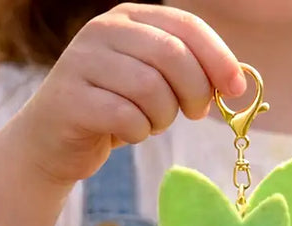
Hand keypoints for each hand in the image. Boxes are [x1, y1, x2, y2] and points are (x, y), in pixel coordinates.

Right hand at [11, 3, 243, 185]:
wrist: (55, 140)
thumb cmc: (117, 109)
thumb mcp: (156, 82)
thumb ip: (190, 72)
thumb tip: (236, 82)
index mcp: (129, 18)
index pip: (187, 26)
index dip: (219, 58)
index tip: (236, 90)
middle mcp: (103, 30)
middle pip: (173, 56)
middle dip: (195, 92)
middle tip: (193, 113)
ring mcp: (82, 61)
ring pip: (152, 89)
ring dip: (163, 117)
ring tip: (151, 122)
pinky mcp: (72, 98)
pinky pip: (128, 118)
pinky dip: (139, 133)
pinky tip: (129, 133)